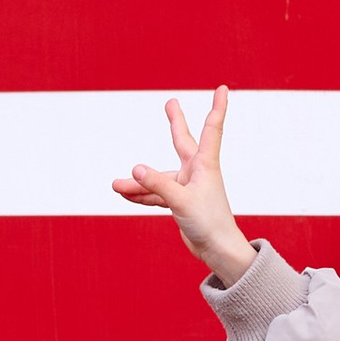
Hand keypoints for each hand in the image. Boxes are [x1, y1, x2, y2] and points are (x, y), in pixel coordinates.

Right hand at [113, 90, 251, 282]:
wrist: (218, 251)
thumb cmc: (209, 224)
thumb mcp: (180, 202)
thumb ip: (156, 184)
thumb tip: (134, 169)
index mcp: (205, 165)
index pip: (212, 129)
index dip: (217, 108)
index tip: (223, 88)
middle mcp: (197, 172)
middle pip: (182, 141)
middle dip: (175, 122)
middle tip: (170, 103)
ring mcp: (188, 187)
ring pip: (159, 177)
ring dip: (139, 182)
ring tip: (115, 186)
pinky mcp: (181, 203)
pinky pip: (157, 194)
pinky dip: (141, 195)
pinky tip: (124, 195)